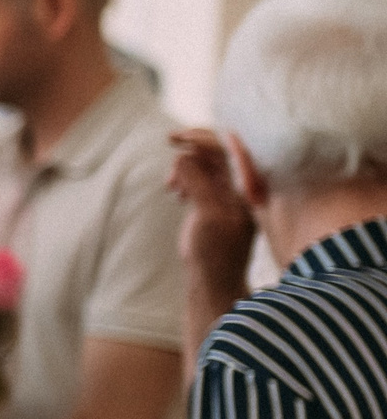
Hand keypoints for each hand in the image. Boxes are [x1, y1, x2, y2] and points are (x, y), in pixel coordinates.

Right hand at [167, 128, 255, 285]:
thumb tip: (184, 156)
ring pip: (207, 165)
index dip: (203, 137)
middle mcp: (242, 187)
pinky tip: (176, 194)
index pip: (230, 148)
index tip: (176, 138)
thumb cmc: (215, 252)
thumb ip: (198, 182)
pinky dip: (186, 179)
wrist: (214, 281)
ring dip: (186, 167)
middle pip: (218, 152)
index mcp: (249, 187)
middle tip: (169, 148)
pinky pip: (202, 179)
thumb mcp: (207, 214)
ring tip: (171, 186)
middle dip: (192, 151)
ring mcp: (229, 195)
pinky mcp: (216, 204)